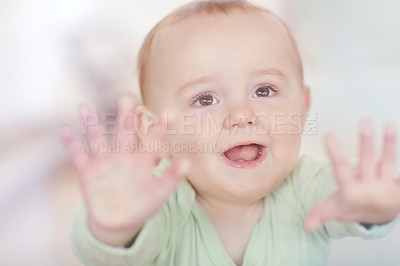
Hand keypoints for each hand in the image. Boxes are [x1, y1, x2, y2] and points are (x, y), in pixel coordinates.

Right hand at [61, 93, 187, 245]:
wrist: (119, 221)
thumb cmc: (143, 204)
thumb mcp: (160, 193)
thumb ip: (172, 177)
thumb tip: (188, 161)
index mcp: (143, 159)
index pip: (153, 140)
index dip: (160, 129)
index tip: (169, 114)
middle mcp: (123, 155)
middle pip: (124, 132)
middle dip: (125, 116)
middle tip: (128, 96)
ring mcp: (105, 162)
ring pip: (98, 139)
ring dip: (91, 124)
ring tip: (84, 106)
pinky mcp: (88, 172)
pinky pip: (78, 156)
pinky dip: (72, 144)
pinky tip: (65, 129)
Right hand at [304, 119, 399, 231]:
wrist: (381, 217)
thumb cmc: (354, 207)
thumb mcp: (335, 210)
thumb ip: (319, 214)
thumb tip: (305, 227)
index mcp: (351, 191)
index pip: (340, 169)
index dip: (335, 152)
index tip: (329, 135)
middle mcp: (370, 188)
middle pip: (368, 162)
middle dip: (367, 142)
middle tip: (365, 121)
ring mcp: (388, 186)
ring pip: (389, 162)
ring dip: (389, 144)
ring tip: (390, 124)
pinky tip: (397, 138)